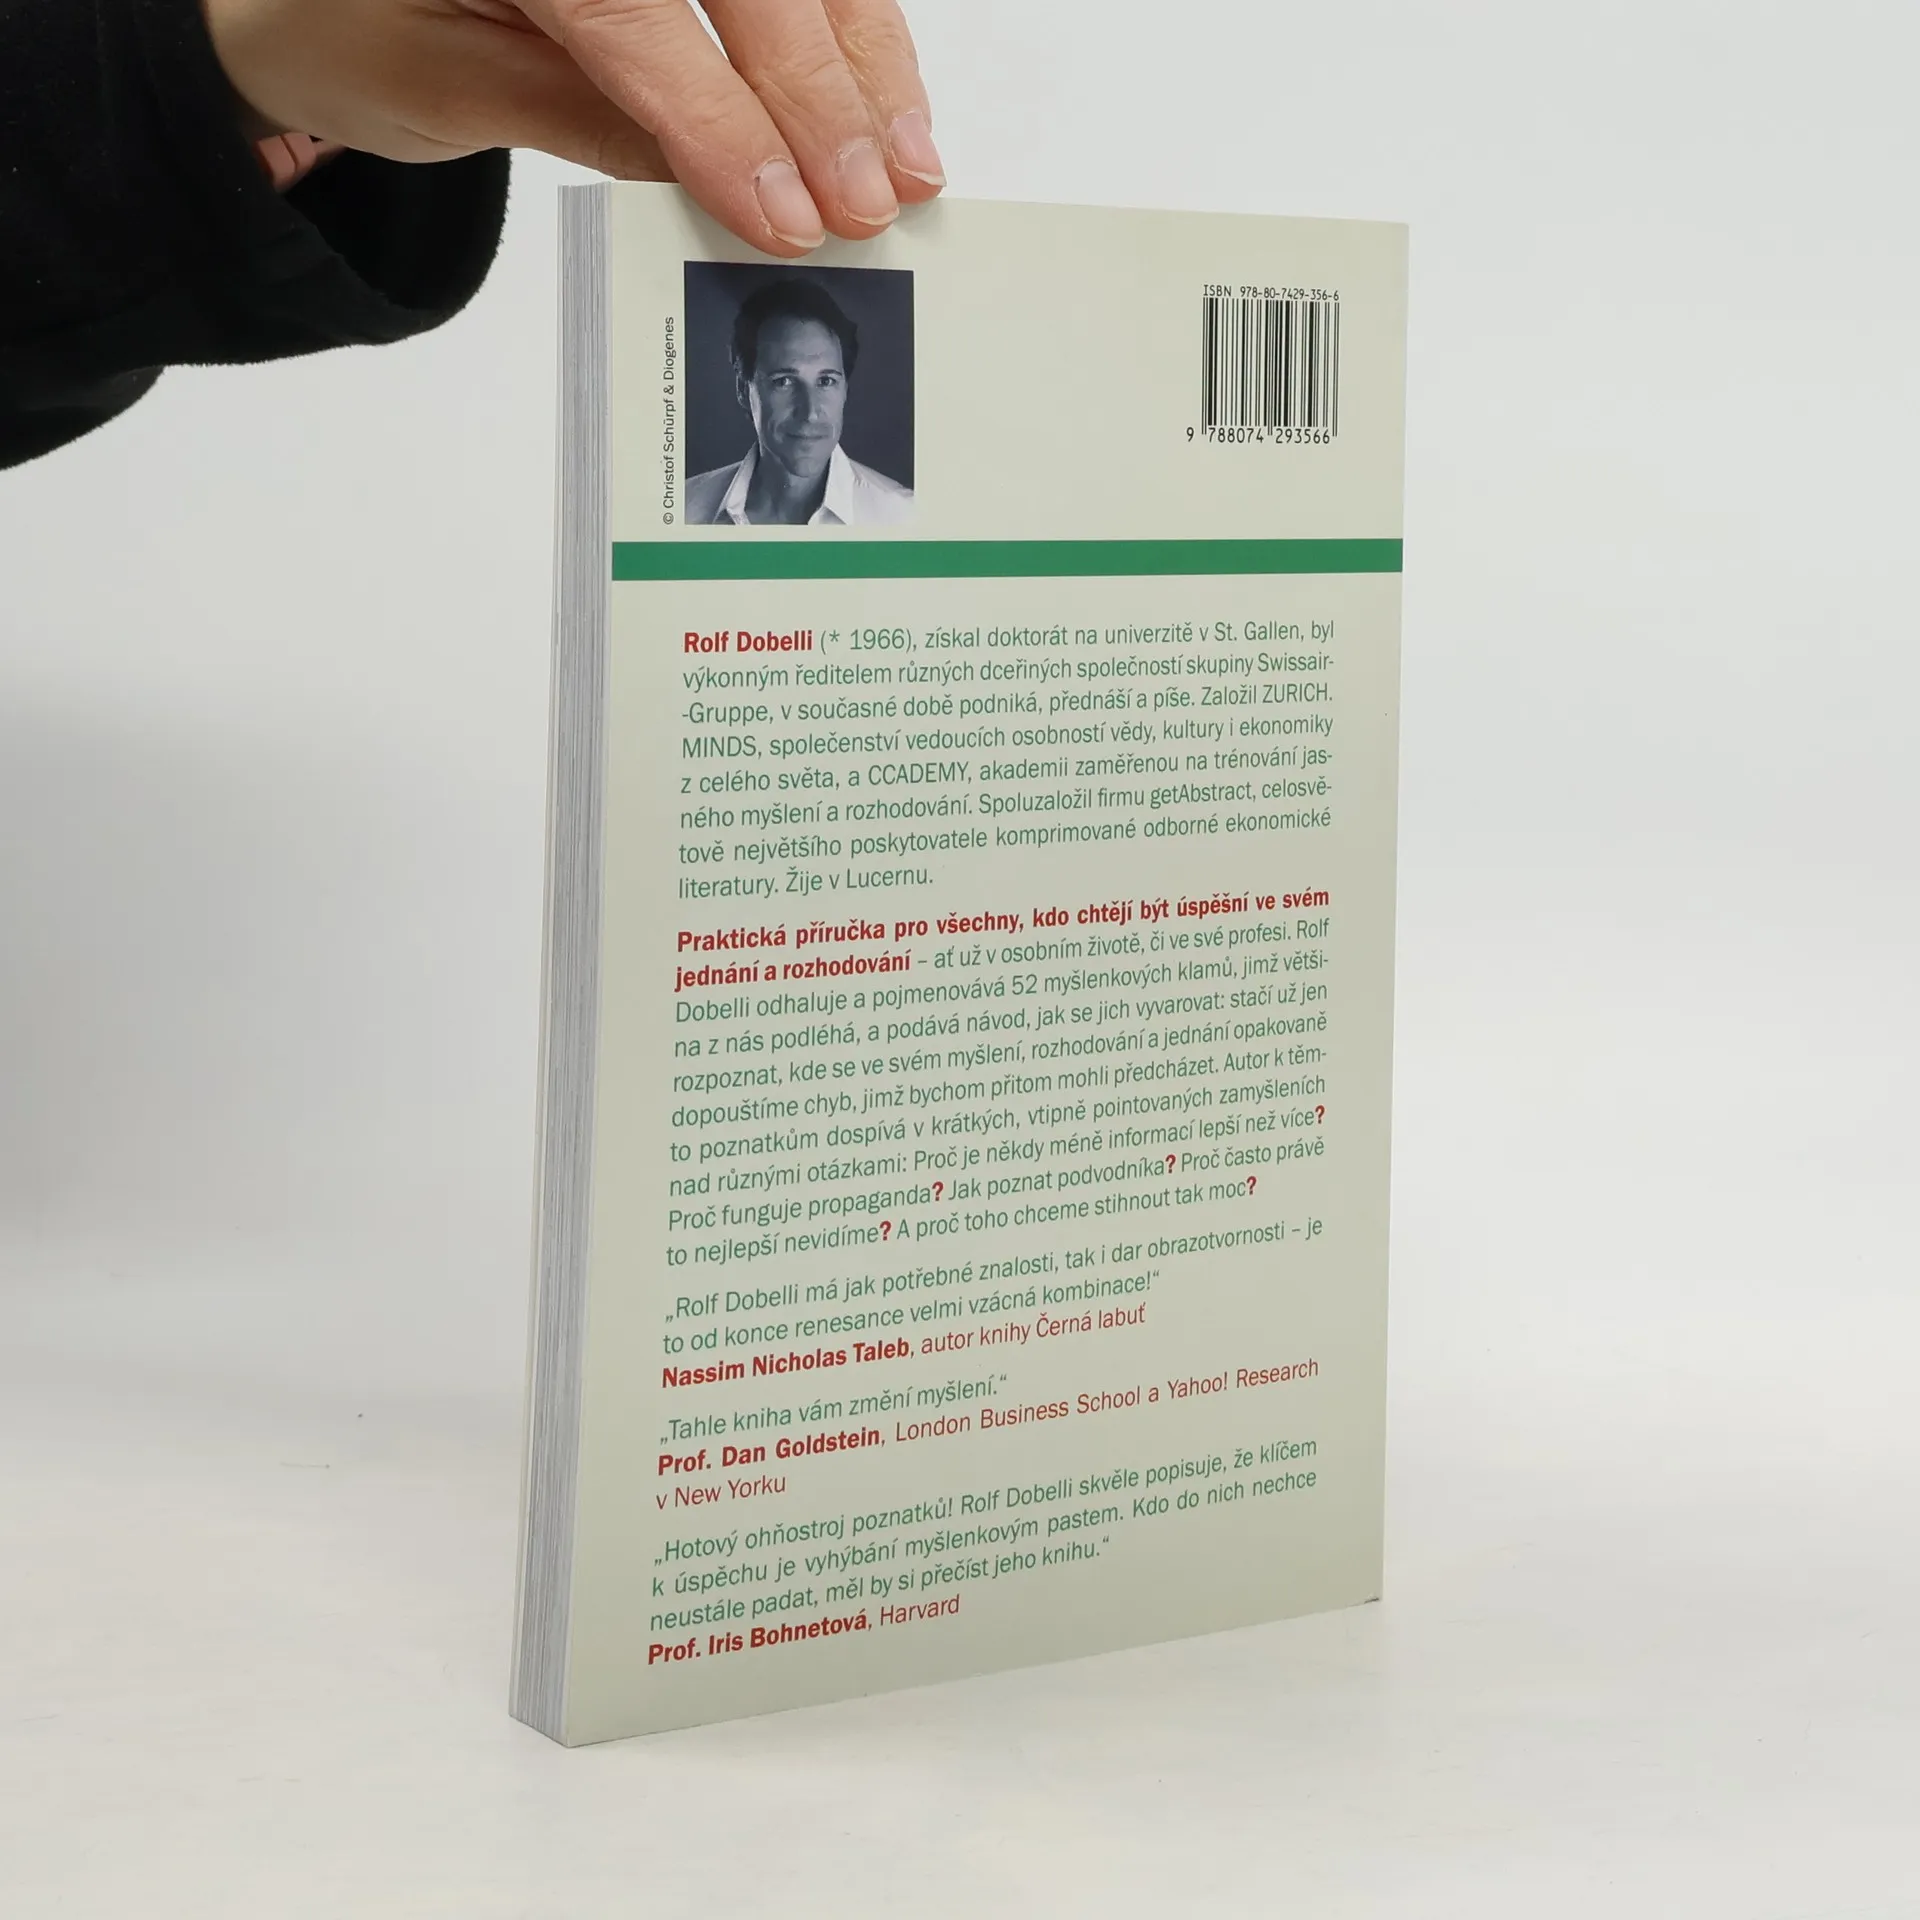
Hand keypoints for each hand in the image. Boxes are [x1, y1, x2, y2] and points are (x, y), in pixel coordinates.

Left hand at [202, 0, 944, 254]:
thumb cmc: (350, 26)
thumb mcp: (435, 83)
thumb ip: (575, 116)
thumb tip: (723, 177)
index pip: (627, 9)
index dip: (716, 115)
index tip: (784, 213)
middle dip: (816, 94)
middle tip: (868, 202)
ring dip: (864, 61)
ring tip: (907, 165)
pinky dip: (854, 34)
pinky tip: (891, 103)